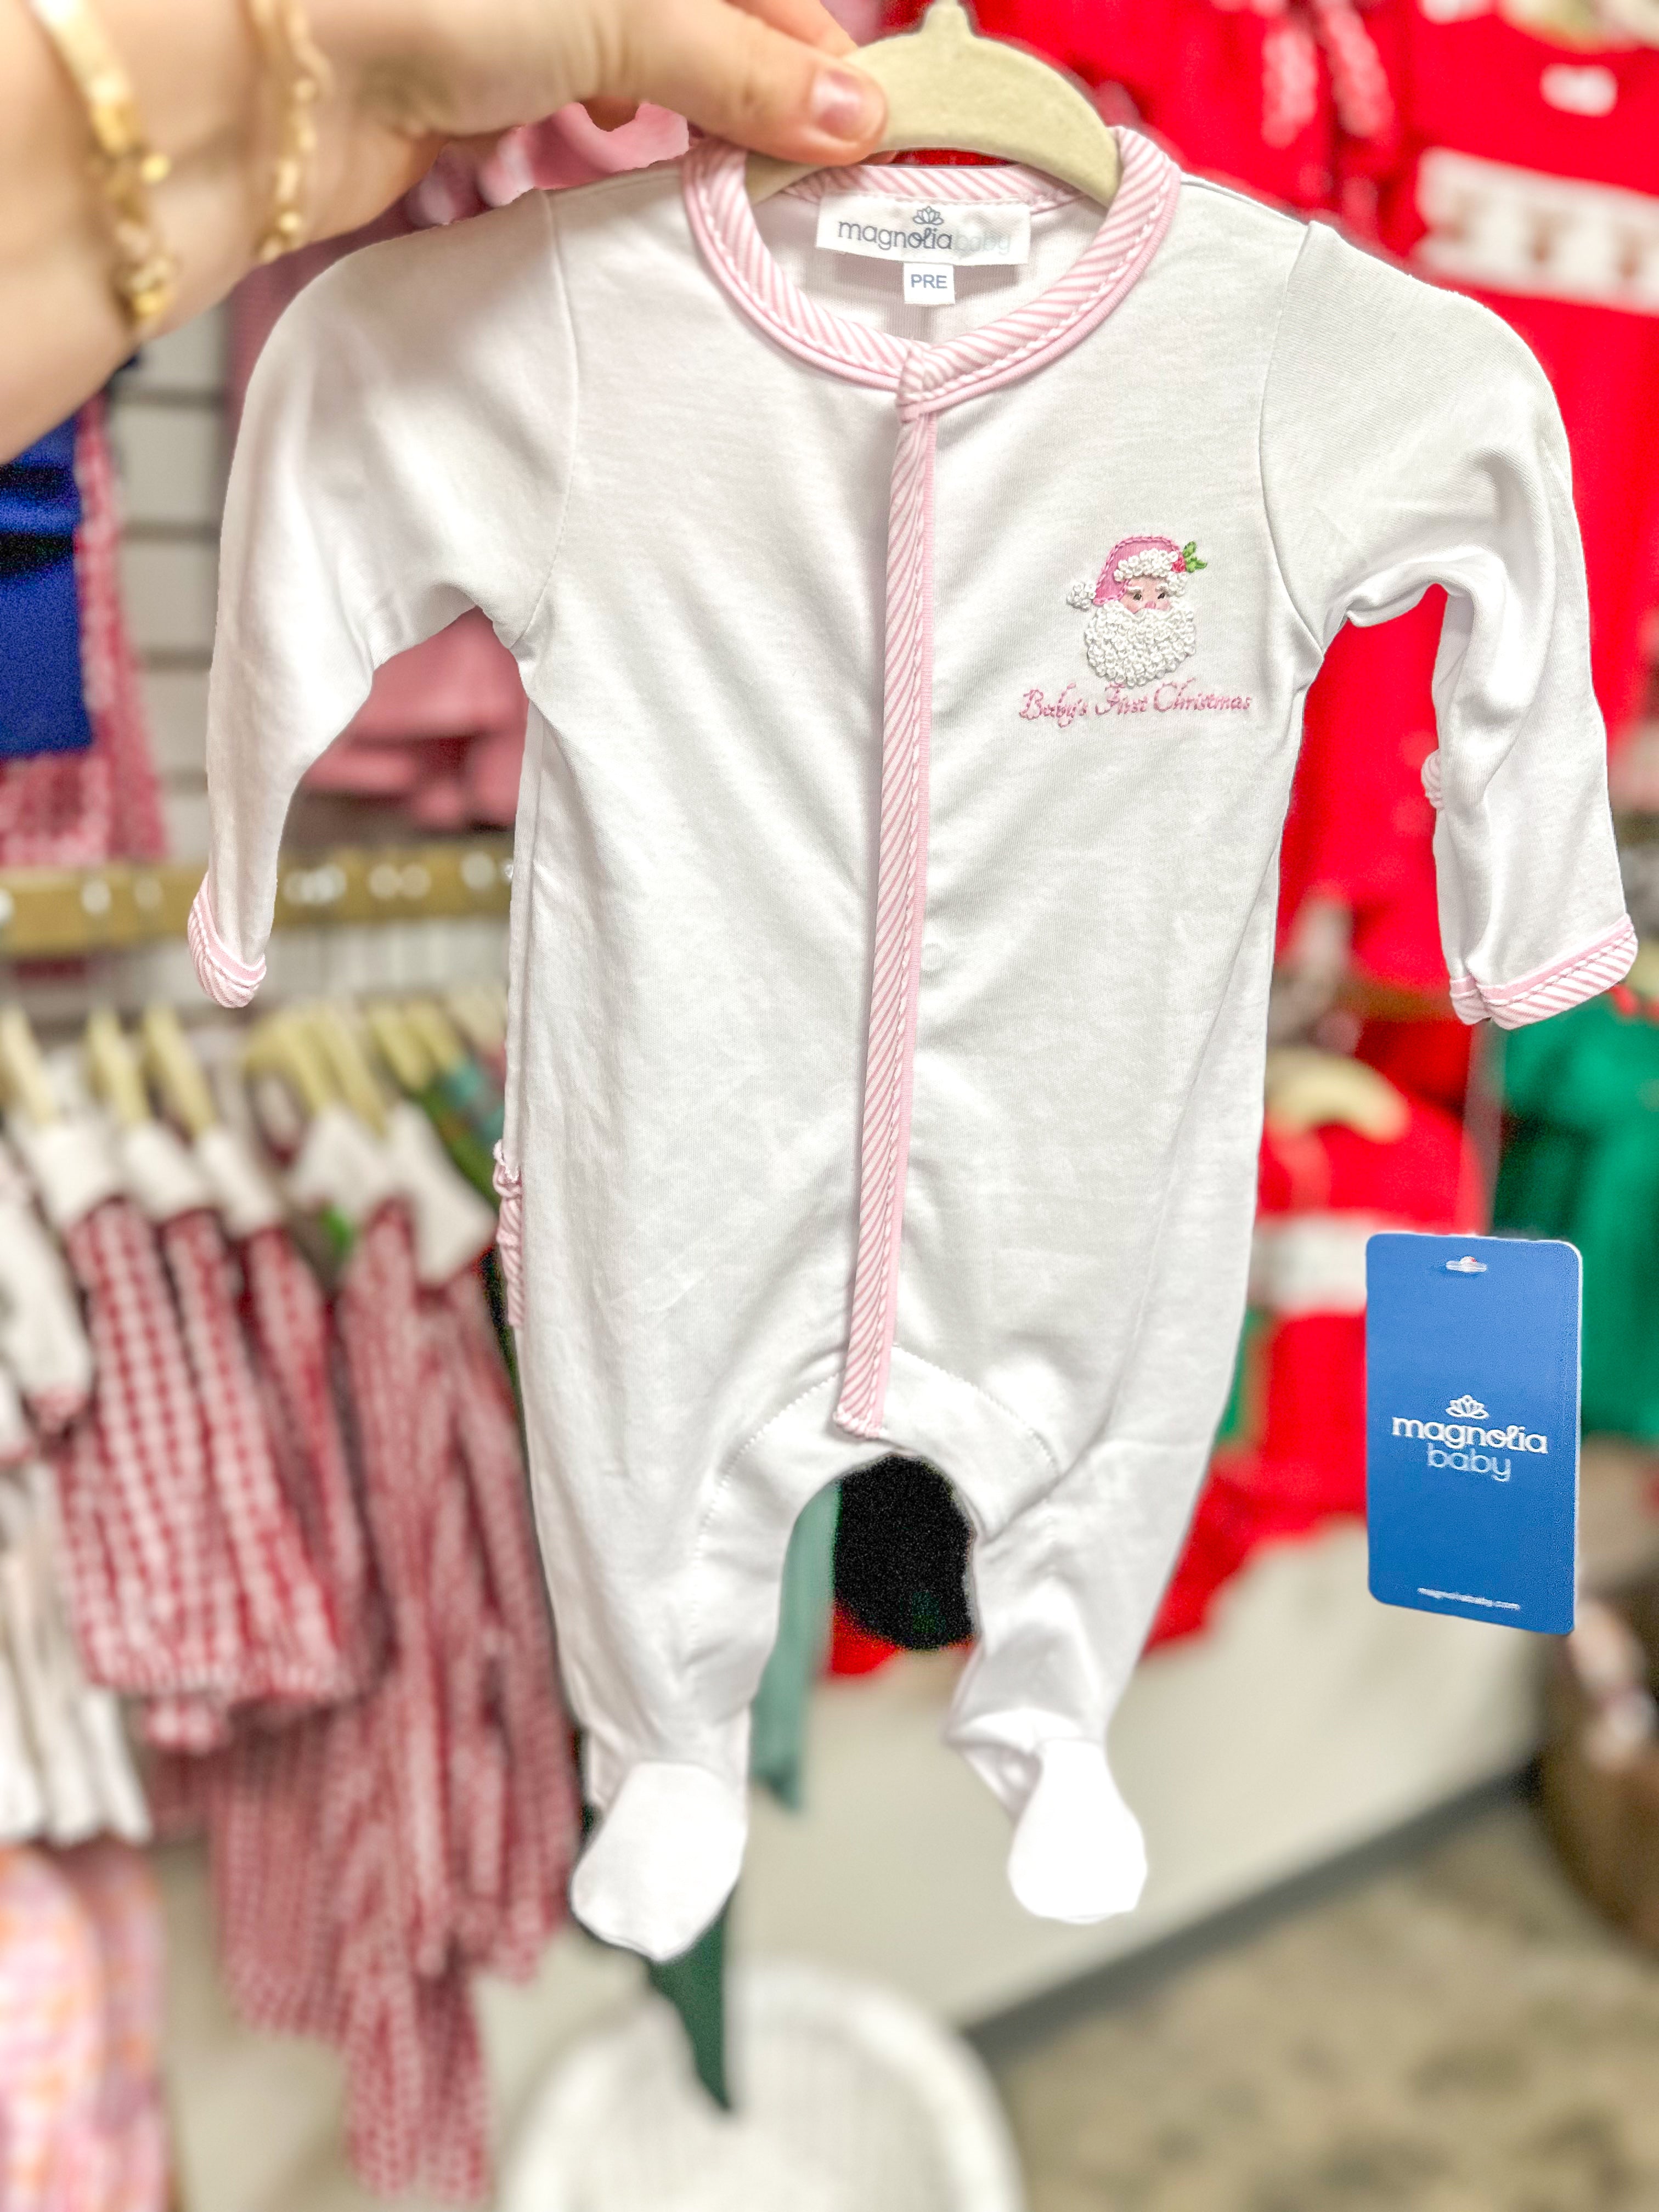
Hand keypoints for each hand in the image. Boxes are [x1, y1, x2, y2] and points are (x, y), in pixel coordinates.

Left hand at [312, 0, 887, 232]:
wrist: (273, 75)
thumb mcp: (626, 11)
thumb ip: (742, 66)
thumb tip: (857, 116)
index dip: (813, 48)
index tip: (864, 129)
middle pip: (702, 21)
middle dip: (749, 89)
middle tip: (799, 167)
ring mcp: (521, 17)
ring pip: (644, 69)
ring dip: (681, 118)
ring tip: (711, 163)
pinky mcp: (479, 82)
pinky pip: (577, 111)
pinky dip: (607, 137)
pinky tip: (614, 148)